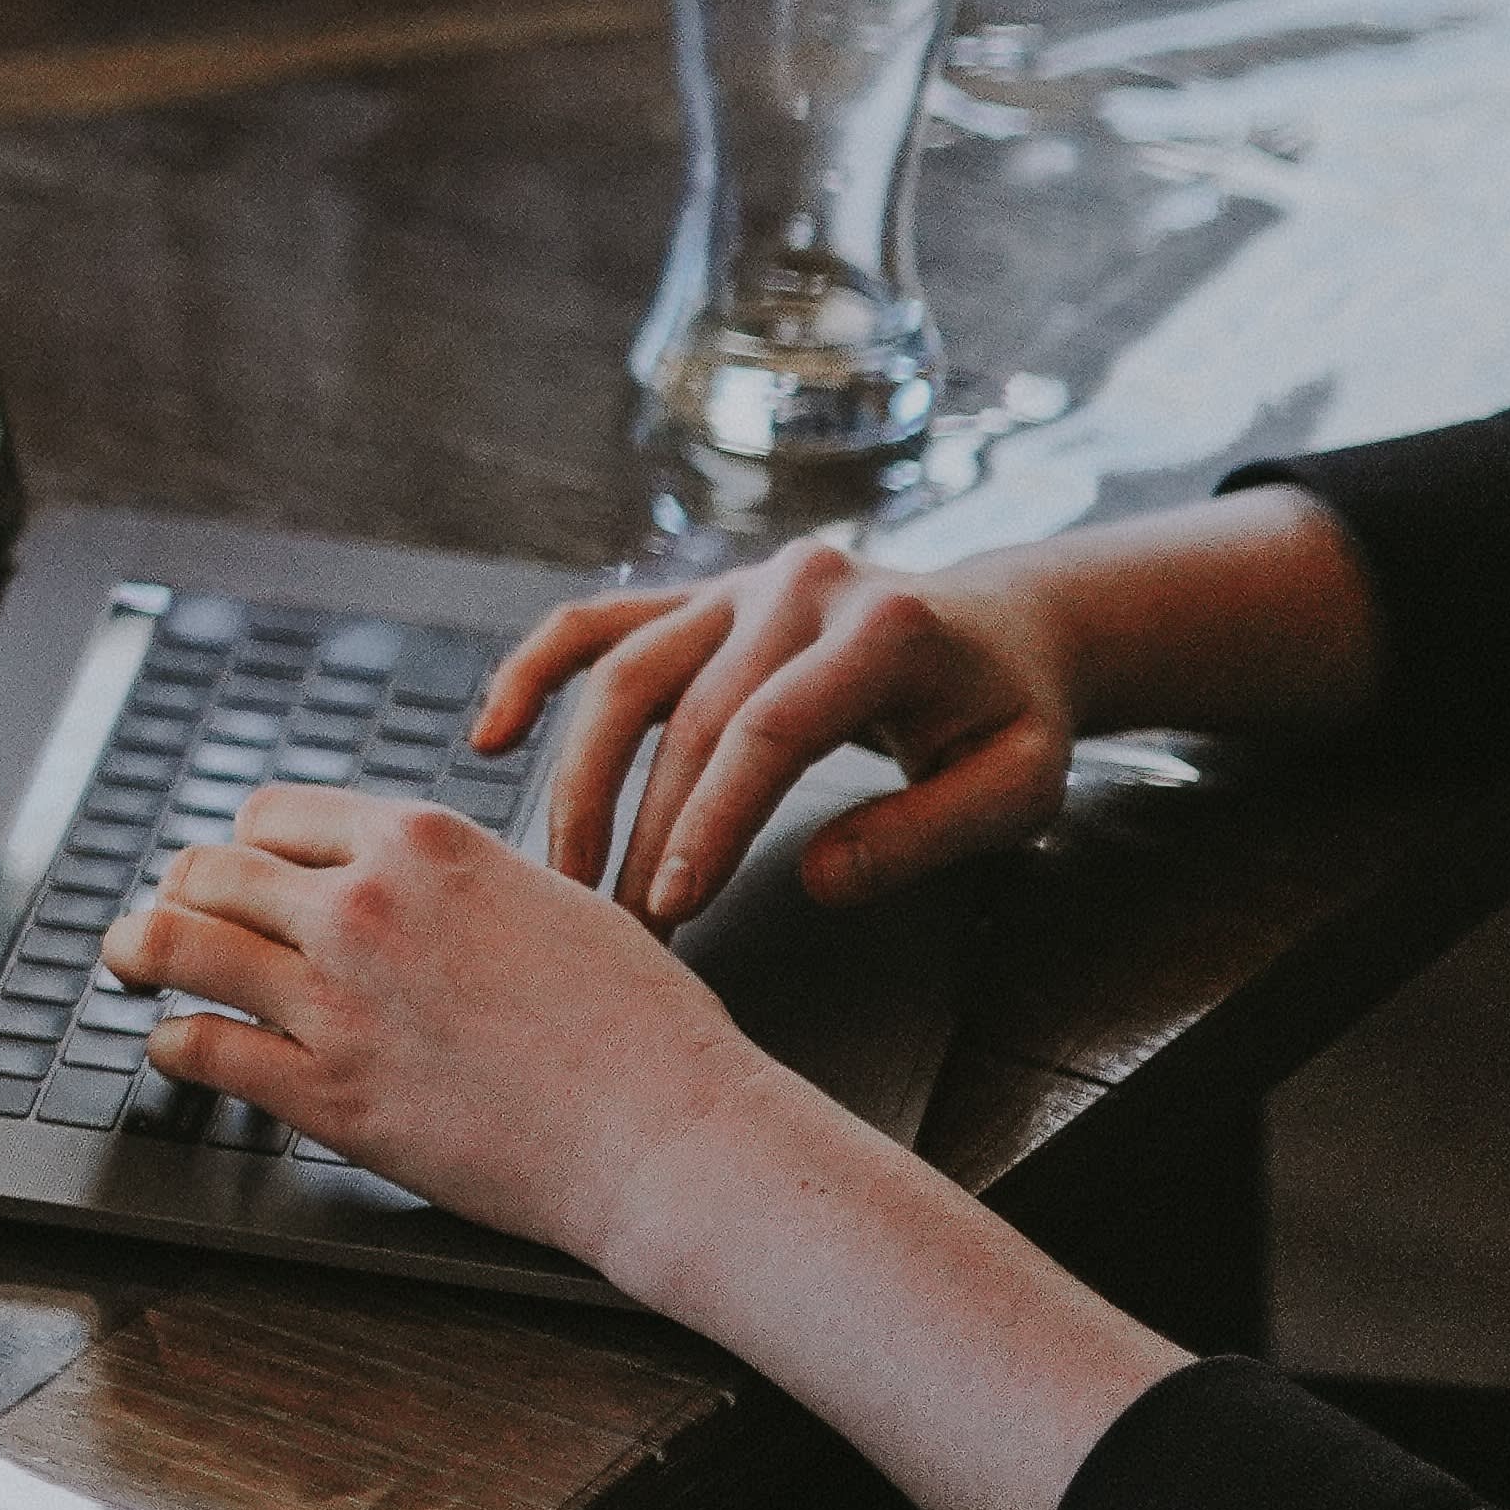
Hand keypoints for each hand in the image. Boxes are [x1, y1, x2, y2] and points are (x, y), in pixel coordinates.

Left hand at [105, 784, 796, 1270]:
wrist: (670, 1133)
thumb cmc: (641, 1026)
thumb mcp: (551, 897)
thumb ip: (459, 880)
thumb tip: (410, 877)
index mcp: (420, 841)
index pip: (274, 814)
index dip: (249, 847)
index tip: (242, 874)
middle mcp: (362, 904)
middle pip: (207, 868)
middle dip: (183, 891)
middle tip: (169, 916)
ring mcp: (335, 997)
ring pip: (173, 941)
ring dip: (138, 950)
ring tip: (129, 962)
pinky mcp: (325, 1090)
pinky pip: (199, 1047)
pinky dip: (172, 1044)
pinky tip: (177, 1049)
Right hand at [488, 539, 1081, 923]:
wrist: (1002, 629)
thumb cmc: (1010, 716)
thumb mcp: (1018, 785)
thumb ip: (926, 832)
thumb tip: (817, 879)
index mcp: (882, 627)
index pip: (769, 728)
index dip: (713, 818)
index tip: (677, 903)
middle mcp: (796, 586)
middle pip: (687, 713)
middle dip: (645, 826)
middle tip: (622, 926)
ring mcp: (737, 584)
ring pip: (623, 672)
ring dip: (582, 777)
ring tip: (567, 871)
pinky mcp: (697, 597)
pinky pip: (595, 625)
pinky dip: (533, 673)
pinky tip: (492, 737)